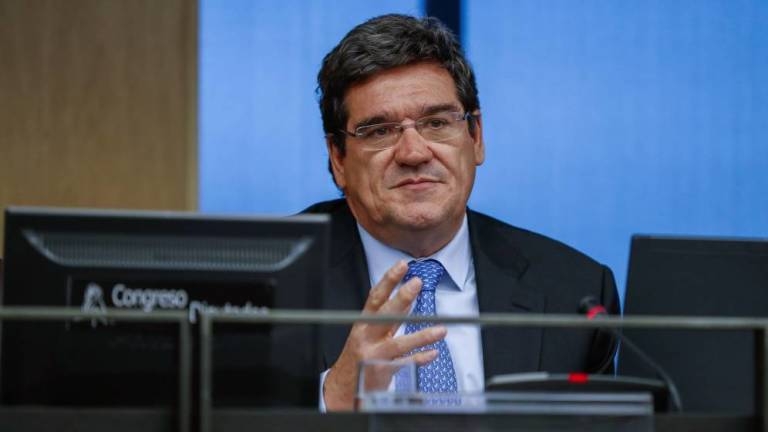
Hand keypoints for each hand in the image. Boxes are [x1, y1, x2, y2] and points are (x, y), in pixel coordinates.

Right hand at [323, 260, 446, 410]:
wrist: (342, 387)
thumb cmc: (358, 356)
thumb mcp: (369, 333)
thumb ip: (388, 318)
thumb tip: (407, 298)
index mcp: (363, 324)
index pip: (375, 297)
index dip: (388, 280)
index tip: (401, 266)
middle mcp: (366, 337)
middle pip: (384, 315)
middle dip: (401, 298)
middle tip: (416, 283)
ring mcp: (373, 355)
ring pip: (398, 343)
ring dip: (421, 336)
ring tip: (440, 330)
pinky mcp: (380, 372)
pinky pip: (403, 365)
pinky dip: (418, 359)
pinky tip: (432, 353)